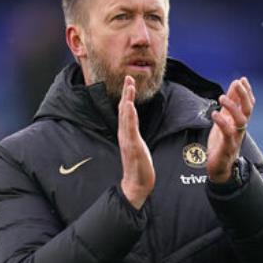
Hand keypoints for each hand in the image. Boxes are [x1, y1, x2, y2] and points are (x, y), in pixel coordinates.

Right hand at [118, 76, 155, 208]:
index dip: (127, 97)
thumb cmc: (139, 167)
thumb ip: (135, 136)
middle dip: (126, 93)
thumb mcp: (139, 147)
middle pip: (124, 110)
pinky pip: (129, 128)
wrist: (136, 184)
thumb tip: (135, 127)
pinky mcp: (132, 146)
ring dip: (127, 100)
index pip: (126, 112)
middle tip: (128, 78)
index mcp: (127, 134)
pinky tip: (128, 105)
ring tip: (129, 87)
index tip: (129, 83)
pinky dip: (128, 115)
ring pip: (126, 116)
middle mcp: (125, 135)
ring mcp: (127, 140)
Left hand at [207, 77, 254, 182]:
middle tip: (237, 83)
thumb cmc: (221, 144)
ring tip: (222, 97)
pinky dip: (222, 123)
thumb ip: (229, 106)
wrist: (219, 168)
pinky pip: (228, 133)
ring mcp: (235, 137)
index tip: (242, 79)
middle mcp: (240, 128)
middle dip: (244, 95)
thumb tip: (233, 87)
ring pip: (241, 120)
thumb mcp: (224, 120)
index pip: (247, 104)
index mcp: (238, 122)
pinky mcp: (228, 146)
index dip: (246, 92)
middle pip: (248, 109)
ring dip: (233, 107)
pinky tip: (215, 114)